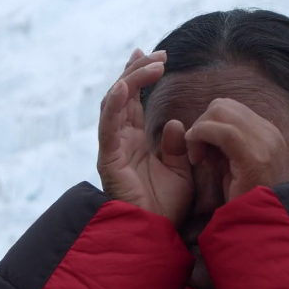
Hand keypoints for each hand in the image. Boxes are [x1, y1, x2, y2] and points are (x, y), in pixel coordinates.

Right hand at [97, 49, 193, 225]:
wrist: (155, 234)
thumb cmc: (165, 207)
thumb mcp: (180, 170)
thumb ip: (177, 146)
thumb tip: (173, 123)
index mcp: (134, 140)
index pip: (133, 100)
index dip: (141, 76)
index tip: (157, 56)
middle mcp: (120, 139)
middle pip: (122, 94)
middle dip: (138, 70)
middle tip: (159, 54)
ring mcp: (112, 147)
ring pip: (113, 103)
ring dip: (131, 80)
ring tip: (151, 64)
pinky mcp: (109, 158)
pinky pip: (107, 127)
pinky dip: (114, 105)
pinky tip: (123, 87)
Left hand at [185, 98, 288, 201]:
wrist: (262, 228)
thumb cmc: (245, 203)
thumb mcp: (236, 168)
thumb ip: (224, 147)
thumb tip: (203, 131)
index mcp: (267, 133)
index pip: (230, 109)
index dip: (208, 123)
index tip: (202, 149)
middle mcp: (269, 133)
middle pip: (223, 105)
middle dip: (201, 124)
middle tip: (196, 153)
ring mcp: (265, 143)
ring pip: (220, 112)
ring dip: (198, 131)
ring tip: (197, 158)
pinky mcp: (254, 157)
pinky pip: (222, 132)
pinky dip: (201, 137)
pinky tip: (197, 157)